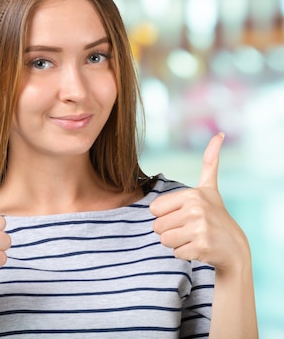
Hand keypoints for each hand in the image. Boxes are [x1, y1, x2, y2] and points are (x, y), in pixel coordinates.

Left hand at [150, 133, 248, 272]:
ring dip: (175, 242)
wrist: (234, 246)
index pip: (154, 209)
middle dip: (169, 230)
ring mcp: (200, 229)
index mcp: (192, 195)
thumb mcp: (209, 187)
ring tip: (192, 237)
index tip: (183, 214)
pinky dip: (184, 253)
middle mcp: (196, 210)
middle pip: (157, 226)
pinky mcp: (202, 247)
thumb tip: (219, 135)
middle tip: (188, 228)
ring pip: (164, 240)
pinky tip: (198, 248)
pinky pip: (175, 253)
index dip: (165, 215)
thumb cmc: (215, 215)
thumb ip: (209, 162)